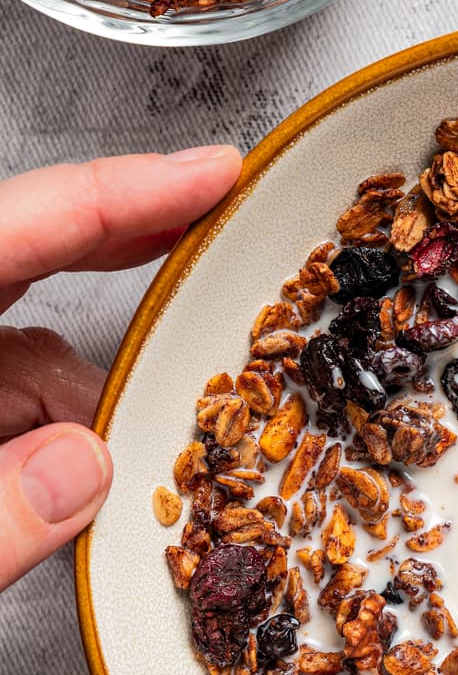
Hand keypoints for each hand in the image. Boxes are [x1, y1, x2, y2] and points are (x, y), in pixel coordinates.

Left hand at [0, 146, 241, 591]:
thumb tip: (84, 472)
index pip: (20, 226)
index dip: (122, 193)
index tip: (212, 175)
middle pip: (26, 266)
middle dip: (125, 265)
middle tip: (220, 246)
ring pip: (16, 364)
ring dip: (82, 406)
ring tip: (153, 463)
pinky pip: (6, 415)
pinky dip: (48, 444)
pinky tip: (84, 499)